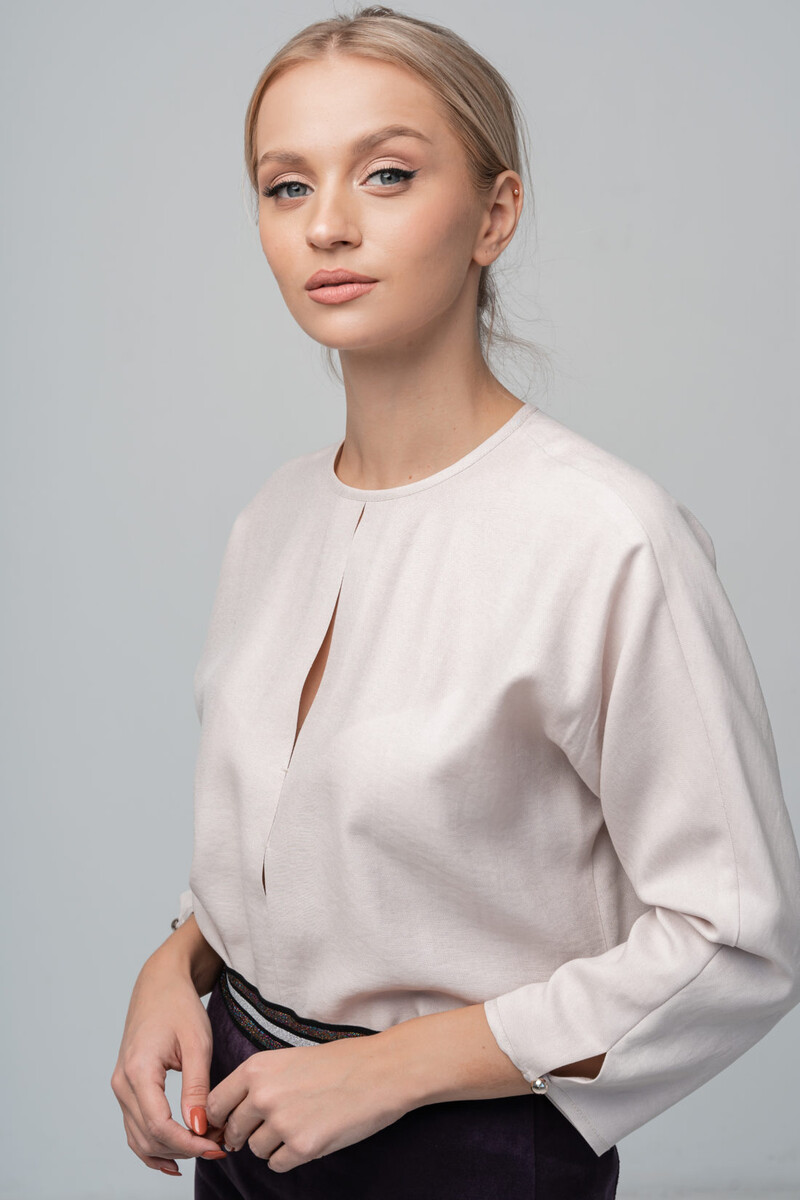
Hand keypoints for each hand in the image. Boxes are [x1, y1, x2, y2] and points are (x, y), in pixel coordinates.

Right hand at [110, 956, 228, 1175]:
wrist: (160, 984)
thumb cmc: (180, 1007)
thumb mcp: (197, 1044)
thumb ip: (197, 1088)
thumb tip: (199, 1128)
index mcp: (139, 1071)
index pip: (160, 1126)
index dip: (189, 1144)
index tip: (217, 1148)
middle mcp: (122, 1084)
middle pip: (149, 1137)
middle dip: (185, 1149)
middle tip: (219, 1146)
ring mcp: (120, 1088)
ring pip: (139, 1139)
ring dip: (171, 1150)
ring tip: (205, 1147)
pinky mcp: (126, 1089)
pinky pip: (135, 1129)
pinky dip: (154, 1147)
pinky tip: (176, 1158)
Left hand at [206, 1030, 410, 1172]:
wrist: (380, 1071)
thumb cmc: (339, 1062)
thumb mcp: (288, 1059)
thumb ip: (258, 1083)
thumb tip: (233, 1115)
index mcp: (256, 1068)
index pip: (214, 1104)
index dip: (219, 1118)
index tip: (228, 1123)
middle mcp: (263, 1095)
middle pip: (233, 1130)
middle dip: (247, 1133)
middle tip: (271, 1126)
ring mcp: (282, 1122)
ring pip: (256, 1150)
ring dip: (271, 1145)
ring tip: (298, 1126)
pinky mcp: (302, 1146)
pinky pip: (277, 1165)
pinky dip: (288, 1157)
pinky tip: (308, 1138)